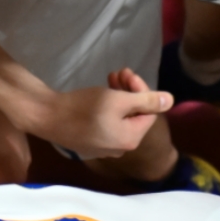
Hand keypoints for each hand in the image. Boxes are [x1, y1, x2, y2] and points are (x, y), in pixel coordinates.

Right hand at [26, 70, 168, 161]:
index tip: (126, 73)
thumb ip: (146, 101)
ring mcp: (105, 148)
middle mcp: (121, 148)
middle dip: (130, 91)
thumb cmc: (84, 107)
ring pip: (121, 119)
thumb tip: (171, 101)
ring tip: (109, 79)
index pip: (149, 112)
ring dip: (119, 96)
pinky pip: (107, 125)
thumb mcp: (118, 100)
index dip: (142, 90)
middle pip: (135, 116)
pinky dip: (107, 108)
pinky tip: (99, 96)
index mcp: (131, 139)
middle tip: (118, 72)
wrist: (48, 117)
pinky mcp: (91, 144)